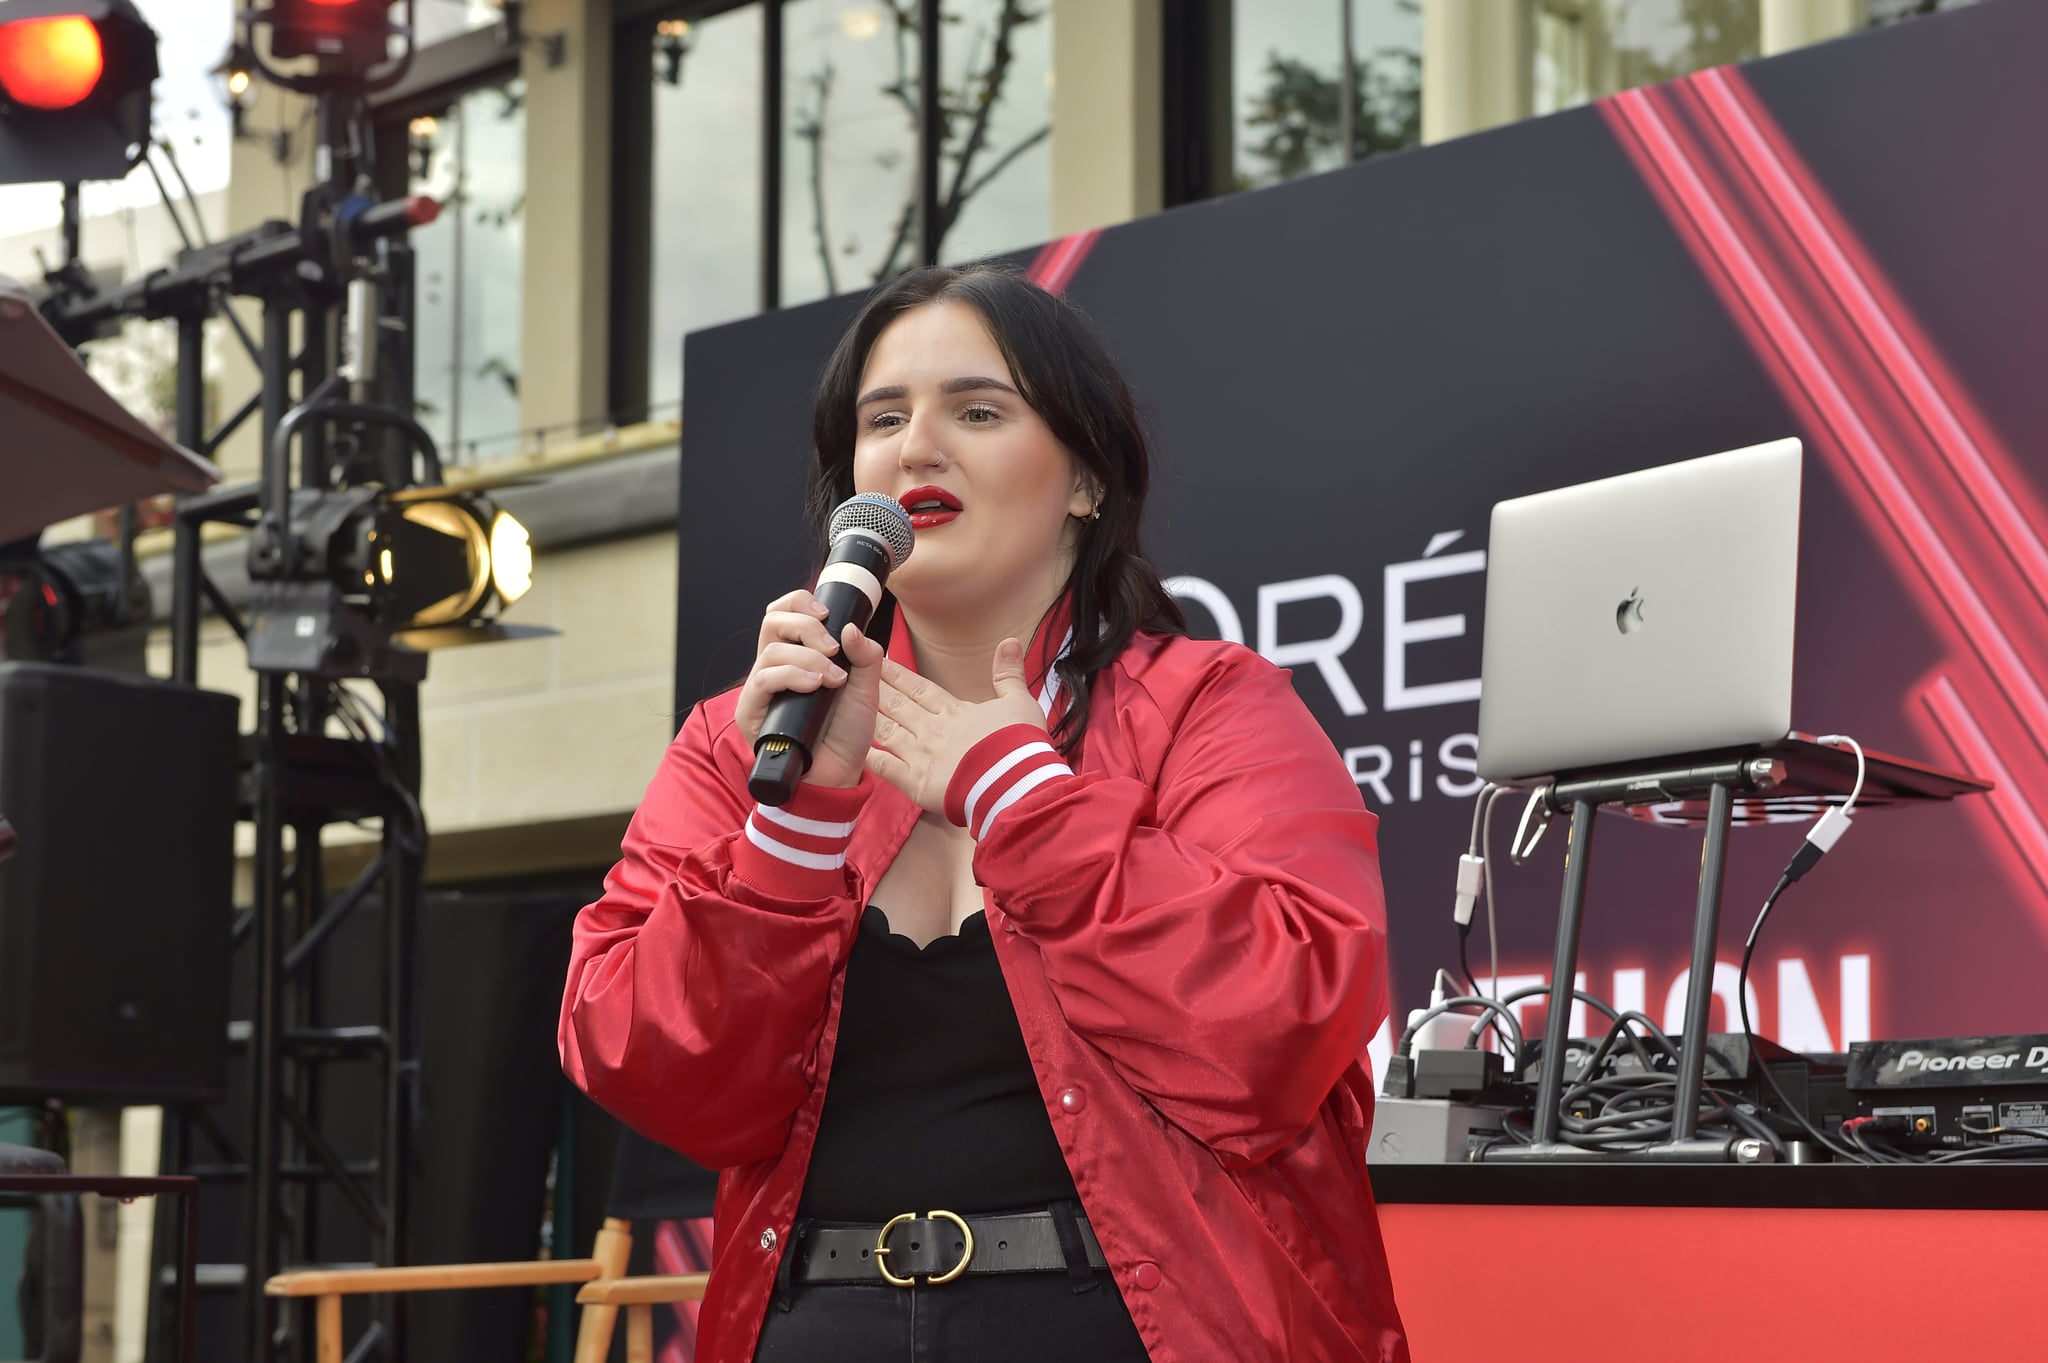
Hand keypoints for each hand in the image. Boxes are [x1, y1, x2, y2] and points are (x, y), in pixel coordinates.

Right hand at [734, 590, 887, 789]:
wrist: (840, 773)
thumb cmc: (847, 732)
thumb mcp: (867, 688)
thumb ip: (866, 655)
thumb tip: (850, 625)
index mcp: (797, 655)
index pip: (783, 613)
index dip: (799, 602)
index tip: (826, 613)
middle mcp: (775, 667)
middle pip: (772, 622)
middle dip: (805, 626)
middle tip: (833, 647)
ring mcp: (762, 689)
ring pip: (770, 651)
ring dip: (807, 657)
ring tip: (833, 679)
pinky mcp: (751, 712)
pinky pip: (762, 680)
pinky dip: (792, 676)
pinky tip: (816, 685)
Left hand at [866, 639, 1048, 816]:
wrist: (1014, 781)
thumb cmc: (1019, 744)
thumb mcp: (1020, 703)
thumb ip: (1009, 674)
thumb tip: (1009, 641)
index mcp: (955, 712)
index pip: (920, 689)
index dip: (898, 674)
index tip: (880, 660)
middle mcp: (933, 730)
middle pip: (899, 706)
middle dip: (876, 689)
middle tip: (853, 673)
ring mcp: (922, 757)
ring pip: (888, 731)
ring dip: (870, 717)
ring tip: (850, 703)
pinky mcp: (917, 784)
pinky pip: (887, 769)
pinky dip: (872, 758)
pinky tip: (857, 748)